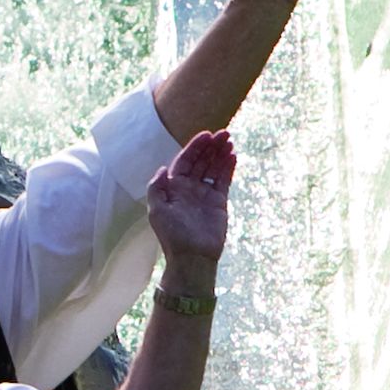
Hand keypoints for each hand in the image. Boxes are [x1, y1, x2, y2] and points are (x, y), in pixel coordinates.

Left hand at [148, 129, 233, 273]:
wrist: (192, 257)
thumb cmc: (172, 235)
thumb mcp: (157, 211)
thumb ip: (156, 188)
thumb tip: (163, 168)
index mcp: (173, 188)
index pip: (185, 161)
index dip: (195, 147)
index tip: (207, 135)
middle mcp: (189, 189)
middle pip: (201, 161)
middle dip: (211, 147)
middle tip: (224, 133)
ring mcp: (204, 194)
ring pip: (213, 168)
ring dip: (221, 154)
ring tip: (230, 140)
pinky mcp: (218, 202)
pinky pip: (224, 180)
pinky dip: (228, 168)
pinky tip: (233, 156)